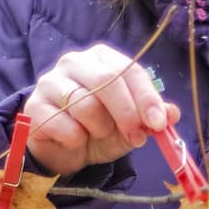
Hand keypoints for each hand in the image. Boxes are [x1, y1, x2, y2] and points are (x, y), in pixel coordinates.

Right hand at [23, 44, 180, 177]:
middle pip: (106, 81)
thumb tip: (173, 113)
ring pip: (84, 104)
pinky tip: (75, 140)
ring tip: (98, 134)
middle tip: (136, 137)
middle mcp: (74, 62)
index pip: (129, 70)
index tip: (159, 123)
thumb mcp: (131, 125)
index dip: (146, 98)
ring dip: (100, 128)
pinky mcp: (34, 106)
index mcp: (102, 58)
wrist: (64, 150)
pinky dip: (76, 139)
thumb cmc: (99, 129)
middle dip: (126, 113)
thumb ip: (151, 117)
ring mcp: (50, 82)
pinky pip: (63, 124)